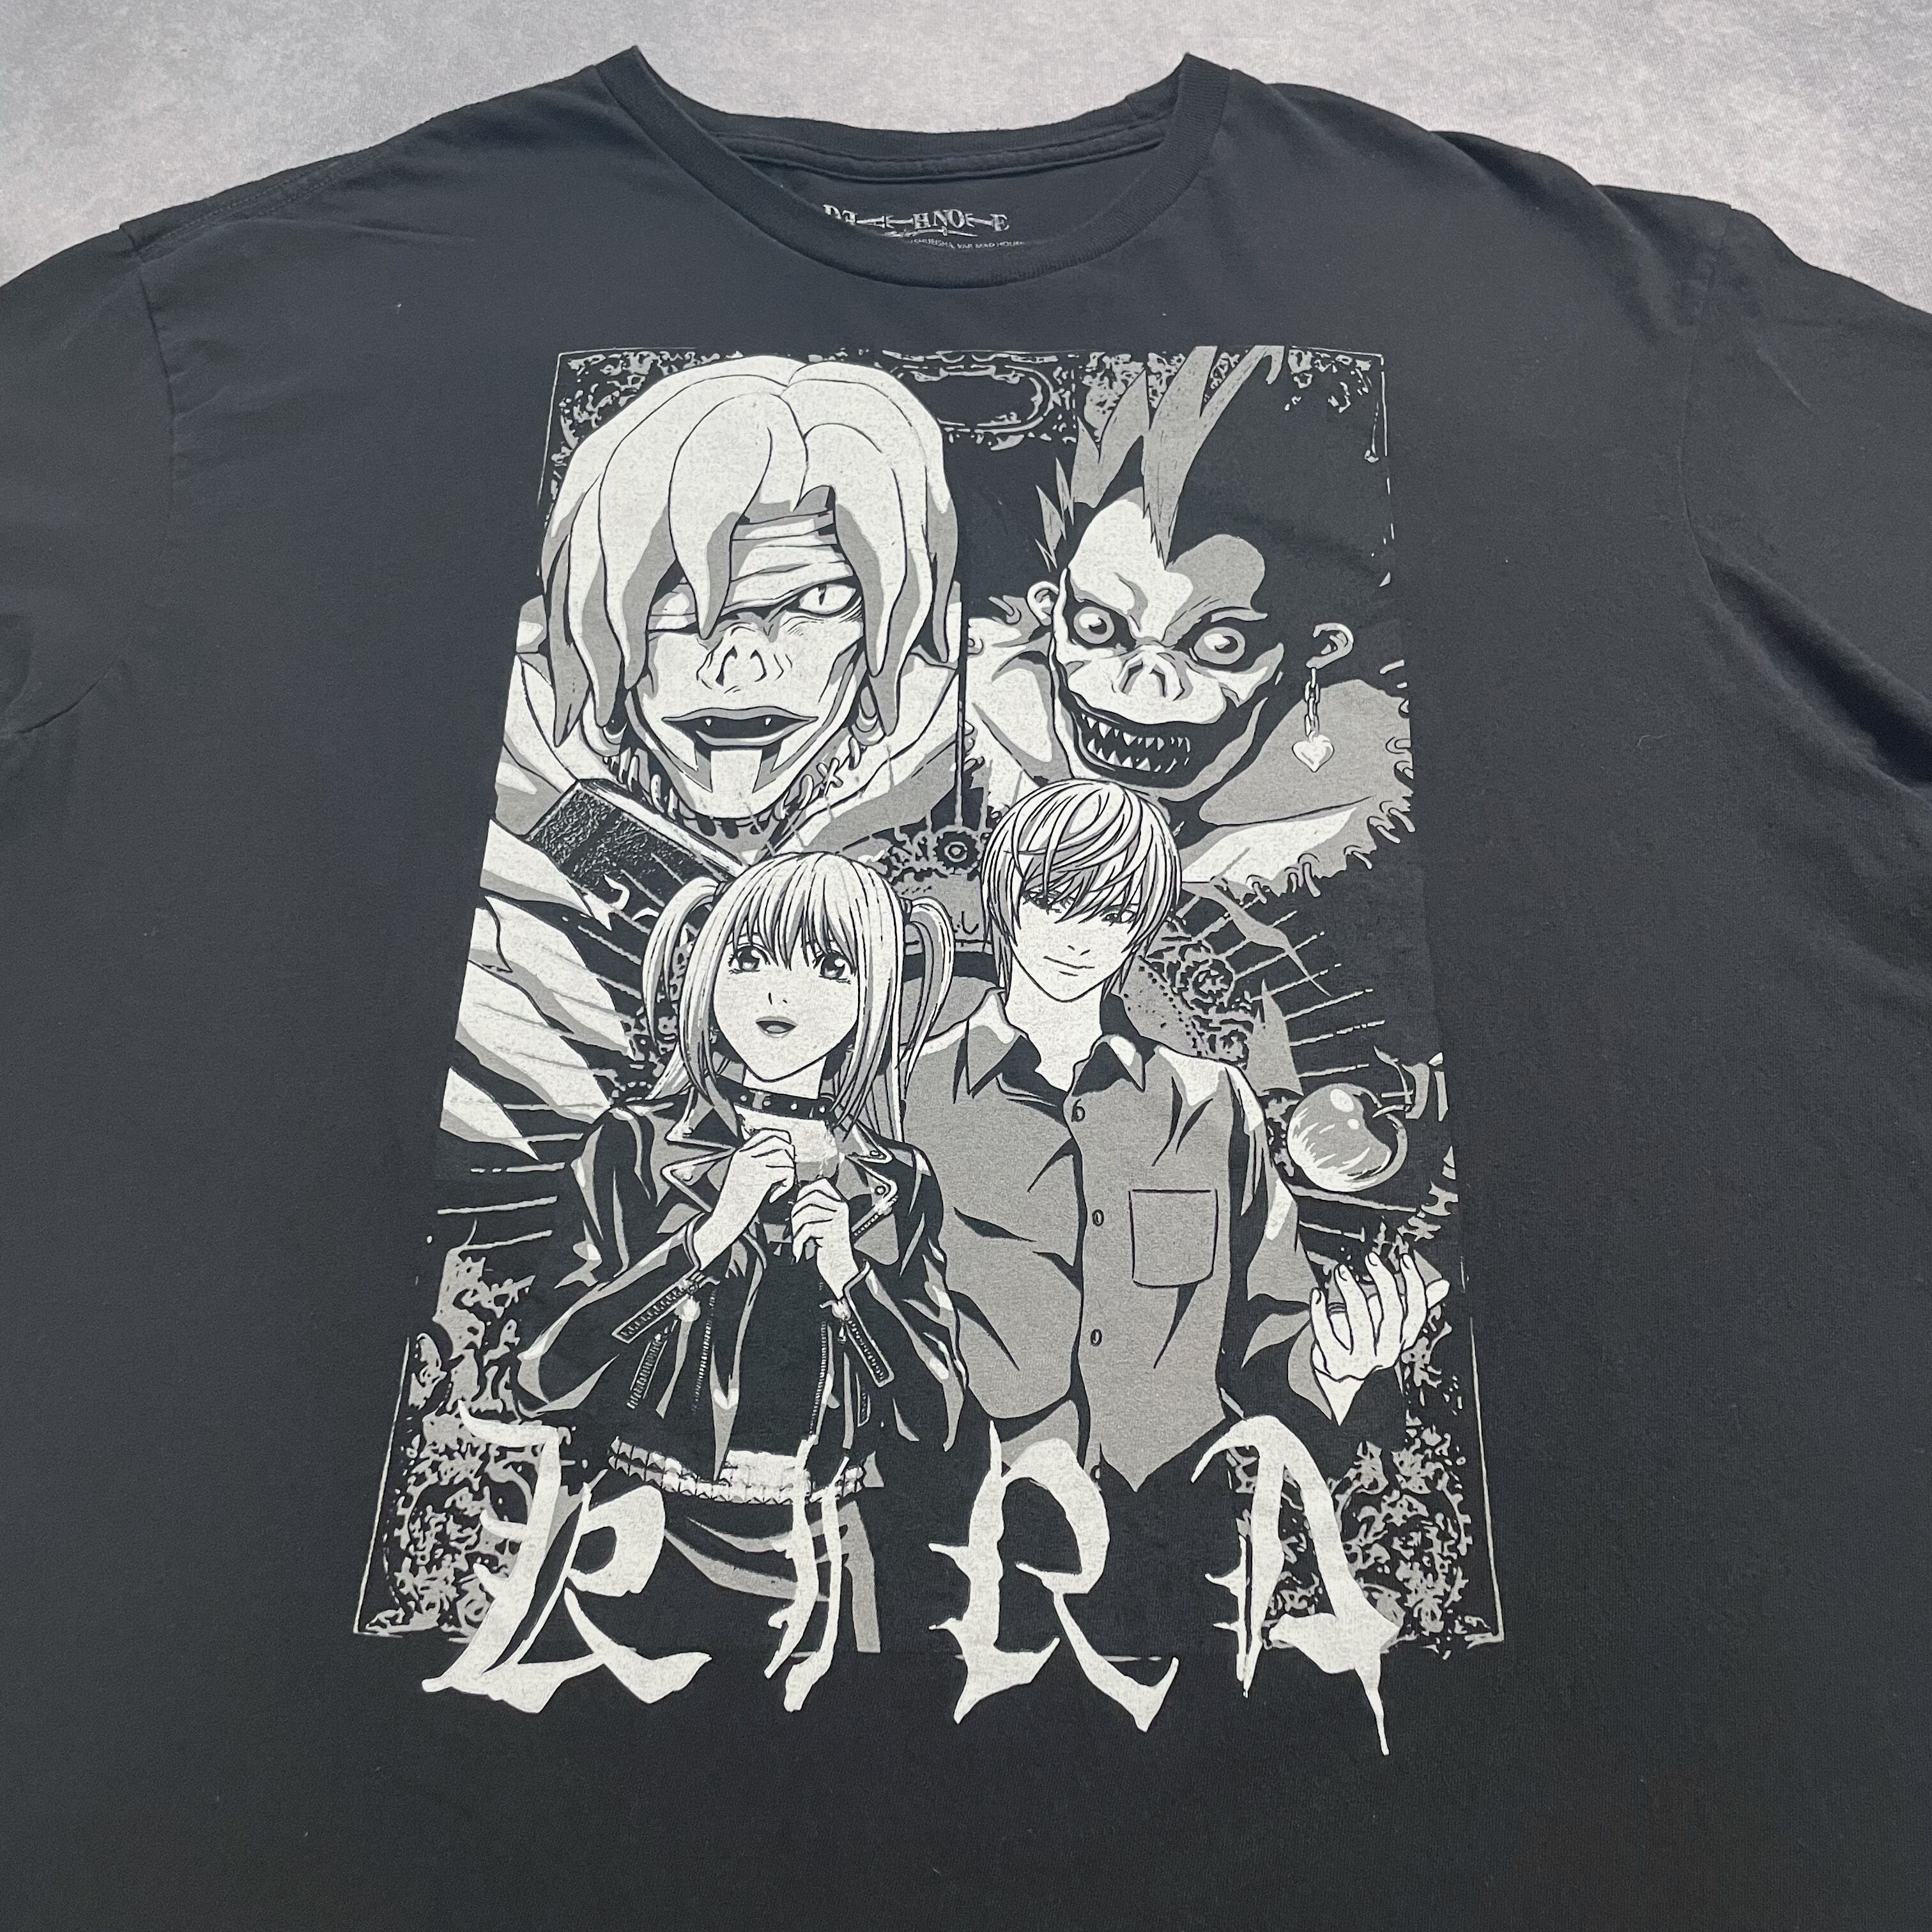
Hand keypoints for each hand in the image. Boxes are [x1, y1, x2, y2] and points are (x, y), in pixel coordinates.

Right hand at [691, 1129, 794, 1267]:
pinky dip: (786, 1184)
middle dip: (788, 1154)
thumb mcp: (740, 1175)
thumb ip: (755, 1163)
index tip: (786, 1149)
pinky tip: (775, 1194)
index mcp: (740, 1154)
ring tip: (779, 1185)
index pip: (765, 1133)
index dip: (781, 1138)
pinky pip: (786, 1172)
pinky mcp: (761, 1178)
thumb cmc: (733, 1202)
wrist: (725, 1219)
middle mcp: (747, 1156)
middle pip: (778, 1140)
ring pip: (785, 1156)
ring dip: (788, 1173)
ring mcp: (754, 1166)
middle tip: (786, 1169)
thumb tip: (781, 1155)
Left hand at [788, 1178, 858, 1304]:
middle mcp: (841, 1208)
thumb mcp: (825, 1223)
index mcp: (840, 1204)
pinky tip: (799, 1250)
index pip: (821, 1184)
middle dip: (796, 1212)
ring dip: (796, 1228)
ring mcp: (838, 1219)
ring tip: (797, 1239)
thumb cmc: (830, 1248)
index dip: (805, 1191)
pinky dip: (798, 1241)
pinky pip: (807, 1229)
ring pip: (807, 1212)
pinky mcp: (833, 1232)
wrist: (842, 1270)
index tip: (797, 1203)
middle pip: (810, 1197)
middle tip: (794, 1227)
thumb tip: (798, 1198)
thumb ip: (816, 1208)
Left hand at [1309, 1248, 1446, 1416]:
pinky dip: (1320, 1312)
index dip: (1414, 1284)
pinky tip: (1317, 1295)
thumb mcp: (1392, 1332)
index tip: (1405, 1259)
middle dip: (1384, 1282)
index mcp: (1401, 1341)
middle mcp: (1385, 1352)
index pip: (1416, 1313)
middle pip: (1392, 1314)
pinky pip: (1327, 1335)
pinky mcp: (1335, 1364)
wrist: (1348, 1396)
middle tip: (1371, 1258)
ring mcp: (1360, 1361)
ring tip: (1342, 1271)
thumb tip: (1444, 1286)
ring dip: (1352, 1292)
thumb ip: (1414, 1308)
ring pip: (1361, 1322)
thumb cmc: (1370, 1352)